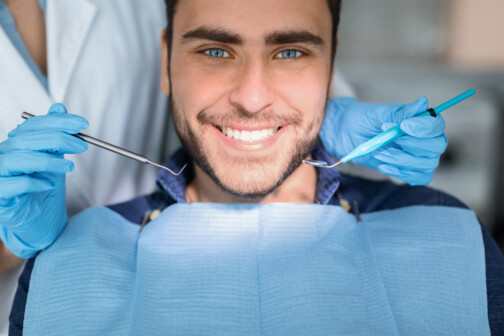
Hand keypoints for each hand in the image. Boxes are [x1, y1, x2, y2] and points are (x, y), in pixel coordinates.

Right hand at [0, 103, 87, 257]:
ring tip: (69, 168)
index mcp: (16, 144)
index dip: (58, 121)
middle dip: (58, 139)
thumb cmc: (43, 190)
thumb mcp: (53, 159)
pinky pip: (10, 184)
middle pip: (26, 139)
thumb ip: (54, 135)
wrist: (38, 222)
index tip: (83, 124)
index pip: (33, 124)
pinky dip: (31, 183)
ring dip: (47, 160)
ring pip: (17, 158)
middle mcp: (3, 156)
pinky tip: (48, 185)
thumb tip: (59, 107)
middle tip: (82, 146)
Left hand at [320, 97, 446, 184]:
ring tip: (380, 153)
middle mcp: (426, 138)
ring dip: (401, 160)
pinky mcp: (411, 170)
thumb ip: (401, 112)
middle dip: (412, 145)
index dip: (423, 128)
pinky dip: (402, 173)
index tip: (402, 126)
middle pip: (436, 147)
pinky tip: (384, 166)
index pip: (436, 125)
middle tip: (388, 140)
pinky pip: (419, 177)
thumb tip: (423, 103)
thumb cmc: (364, 119)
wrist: (348, 135)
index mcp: (421, 120)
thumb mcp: (379, 114)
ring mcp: (420, 155)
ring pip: (426, 164)